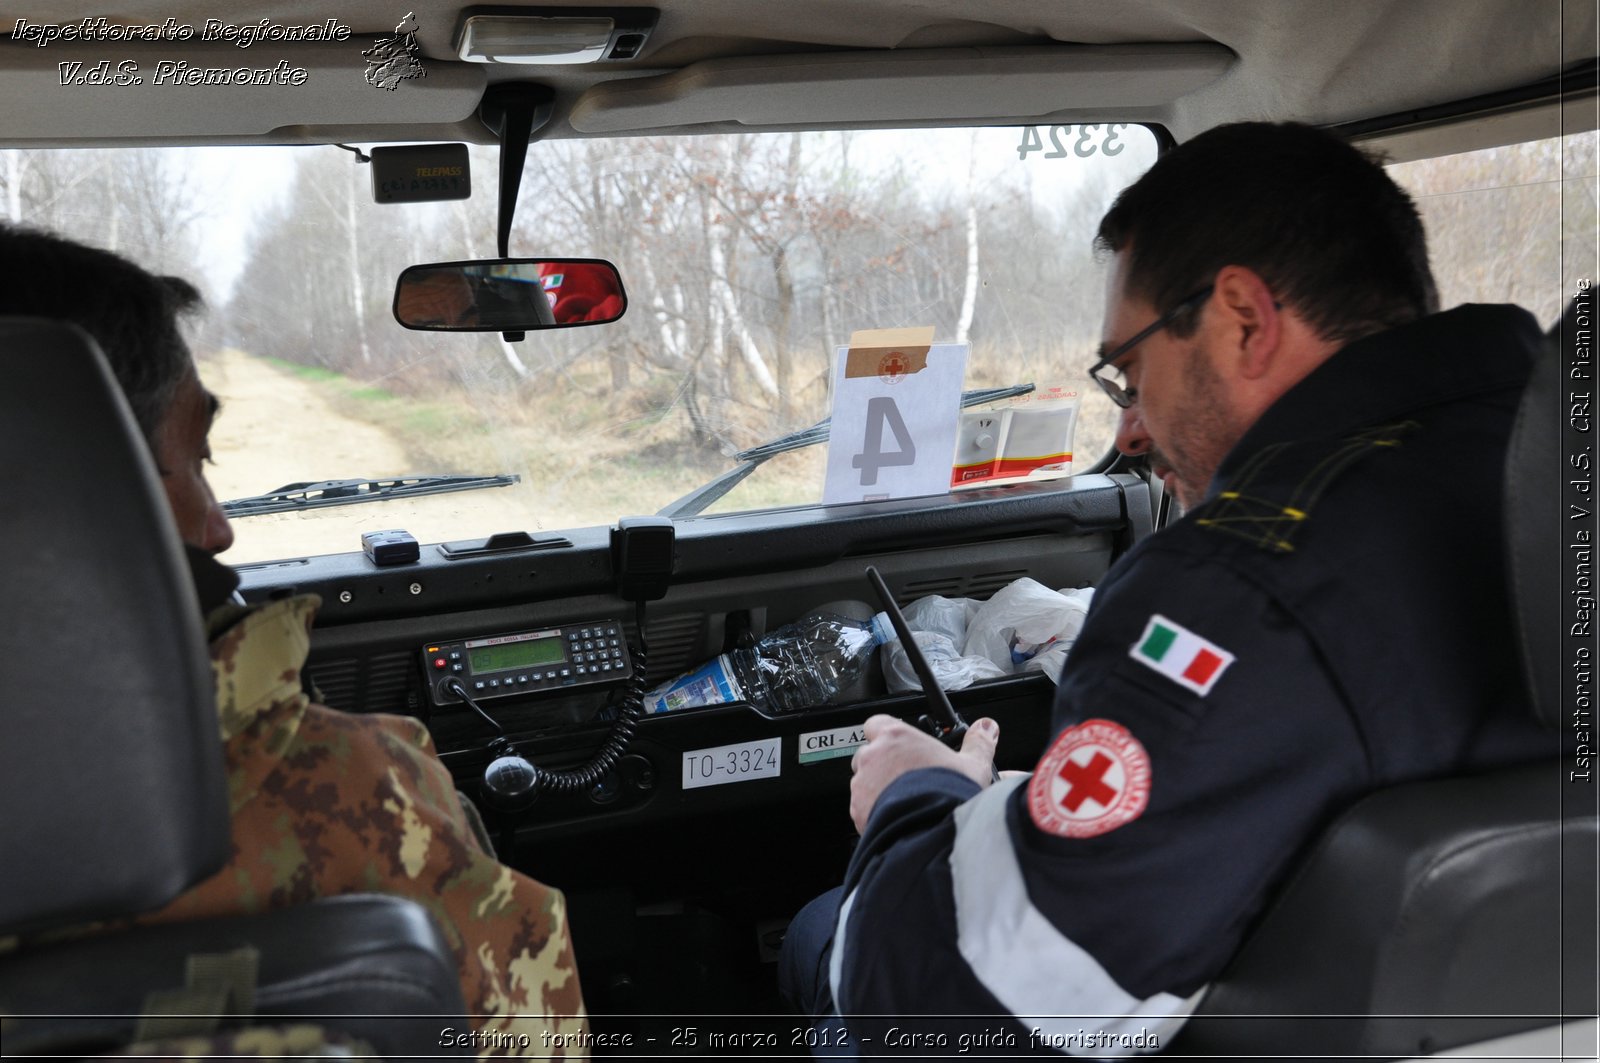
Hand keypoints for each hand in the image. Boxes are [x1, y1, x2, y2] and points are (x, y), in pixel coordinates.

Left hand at [849, 715, 998, 833]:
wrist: (930, 830)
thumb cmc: (947, 795)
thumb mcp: (973, 765)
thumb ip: (978, 743)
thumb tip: (987, 728)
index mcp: (897, 736)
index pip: (877, 723)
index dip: (887, 735)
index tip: (900, 746)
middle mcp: (874, 756)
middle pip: (869, 754)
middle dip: (883, 766)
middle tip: (907, 779)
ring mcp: (862, 783)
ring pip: (863, 782)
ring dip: (877, 790)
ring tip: (904, 803)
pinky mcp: (856, 809)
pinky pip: (860, 807)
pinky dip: (873, 812)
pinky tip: (897, 818)